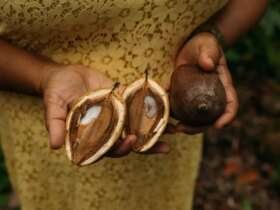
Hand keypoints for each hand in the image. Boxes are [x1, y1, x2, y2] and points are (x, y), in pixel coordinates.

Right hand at [41, 64, 168, 158]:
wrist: (65, 74)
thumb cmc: (56, 91)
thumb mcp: (53, 106)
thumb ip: (55, 124)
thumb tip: (55, 146)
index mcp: (92, 135)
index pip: (108, 148)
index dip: (120, 149)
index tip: (131, 143)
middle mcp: (107, 128)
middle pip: (128, 140)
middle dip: (146, 145)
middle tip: (163, 146)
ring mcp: (117, 114)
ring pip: (137, 125)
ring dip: (155, 129)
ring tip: (175, 130)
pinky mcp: (123, 100)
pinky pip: (138, 105)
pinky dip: (152, 106)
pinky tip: (168, 104)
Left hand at [168, 32, 237, 133]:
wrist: (189, 46)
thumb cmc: (203, 45)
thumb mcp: (207, 46)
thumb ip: (209, 53)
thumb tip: (207, 65)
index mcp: (223, 86)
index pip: (230, 104)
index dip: (227, 116)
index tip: (219, 125)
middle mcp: (211, 97)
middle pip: (209, 118)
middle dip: (198, 128)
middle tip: (183, 128)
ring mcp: (196, 99)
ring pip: (193, 119)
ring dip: (183, 126)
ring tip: (170, 127)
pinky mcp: (182, 97)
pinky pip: (178, 109)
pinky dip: (171, 114)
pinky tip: (161, 115)